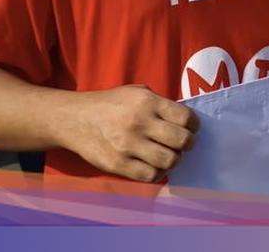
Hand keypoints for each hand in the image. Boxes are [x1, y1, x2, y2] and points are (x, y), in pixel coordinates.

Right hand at [66, 85, 198, 182]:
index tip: (191, 128)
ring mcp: (128, 145)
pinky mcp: (118, 164)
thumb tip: (186, 119)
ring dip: (174, 160)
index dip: (194, 125)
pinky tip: (154, 166)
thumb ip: (160, 103)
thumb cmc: (111, 105)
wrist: (74, 118)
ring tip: (168, 155)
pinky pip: (150, 176)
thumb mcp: (136, 92)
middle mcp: (139, 123)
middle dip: (188, 144)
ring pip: (169, 160)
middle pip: (182, 141)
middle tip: (182, 144)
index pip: (186, 118)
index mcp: (147, 102)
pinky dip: (157, 173)